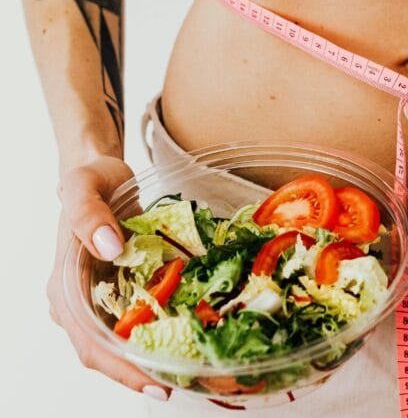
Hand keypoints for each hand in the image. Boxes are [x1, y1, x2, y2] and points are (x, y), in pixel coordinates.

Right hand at [48, 156, 170, 399]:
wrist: (101, 173)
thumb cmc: (90, 180)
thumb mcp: (84, 186)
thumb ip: (89, 215)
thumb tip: (108, 247)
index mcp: (65, 286)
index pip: (90, 343)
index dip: (122, 369)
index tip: (156, 383)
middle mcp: (79, 301)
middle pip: (106, 354)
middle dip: (141, 374)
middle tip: (183, 385)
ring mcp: (100, 298)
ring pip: (122, 343)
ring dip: (151, 360)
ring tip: (192, 372)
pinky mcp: (122, 289)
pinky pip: (138, 320)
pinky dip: (158, 334)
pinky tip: (187, 339)